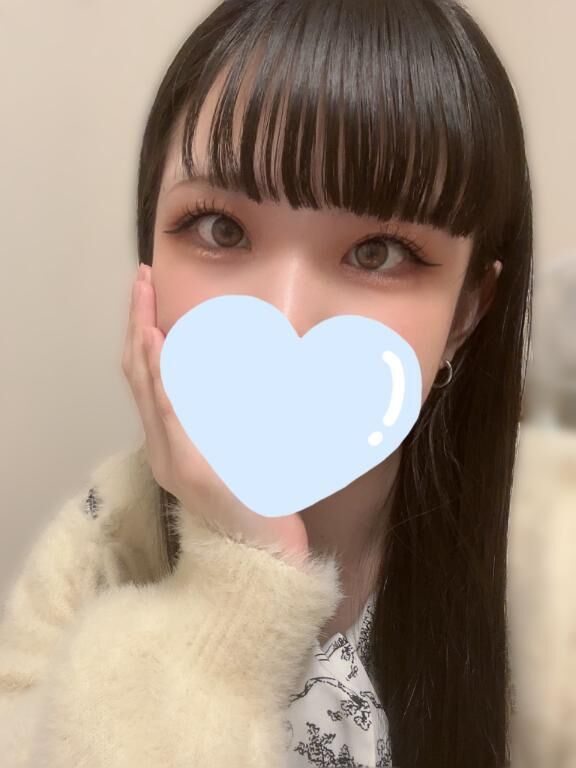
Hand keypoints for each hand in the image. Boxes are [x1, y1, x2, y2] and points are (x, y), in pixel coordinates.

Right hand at [121, 264, 308, 563]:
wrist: (263, 551)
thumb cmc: (258, 501)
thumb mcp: (241, 449)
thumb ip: (232, 418)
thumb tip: (253, 373)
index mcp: (172, 444)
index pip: (148, 381)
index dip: (143, 337)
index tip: (147, 298)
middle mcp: (162, 449)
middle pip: (138, 377)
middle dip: (138, 324)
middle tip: (141, 282)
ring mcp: (172, 459)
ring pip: (147, 389)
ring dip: (145, 341)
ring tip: (145, 303)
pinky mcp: (189, 469)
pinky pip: (169, 413)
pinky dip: (160, 376)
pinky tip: (156, 346)